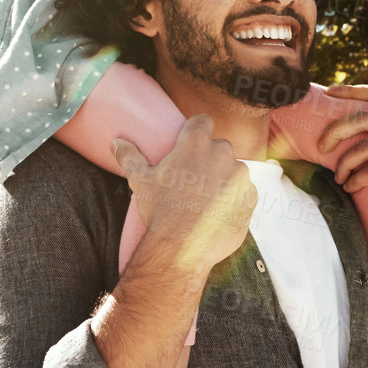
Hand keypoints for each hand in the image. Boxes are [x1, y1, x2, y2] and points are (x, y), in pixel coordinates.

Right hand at [111, 114, 256, 276]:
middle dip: (210, 158)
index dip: (196, 129)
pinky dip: (235, 199)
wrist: (183, 246)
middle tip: (194, 179)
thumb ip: (129, 156)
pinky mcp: (251, 198)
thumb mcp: (140, 181)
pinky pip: (245, 193)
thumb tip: (115, 142)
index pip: (202, 121)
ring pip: (233, 170)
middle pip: (218, 147)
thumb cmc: (160, 209)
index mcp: (196, 143)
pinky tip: (219, 213)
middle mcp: (223, 153)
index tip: (190, 143)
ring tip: (207, 199)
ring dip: (225, 179)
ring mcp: (240, 176)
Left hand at [319, 83, 367, 229]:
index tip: (329, 92)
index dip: (353, 91)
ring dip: (346, 164)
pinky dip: (358, 179)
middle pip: (365, 117)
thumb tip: (363, 136)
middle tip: (321, 146)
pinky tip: (351, 187)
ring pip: (366, 146)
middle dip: (336, 130)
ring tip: (339, 177)